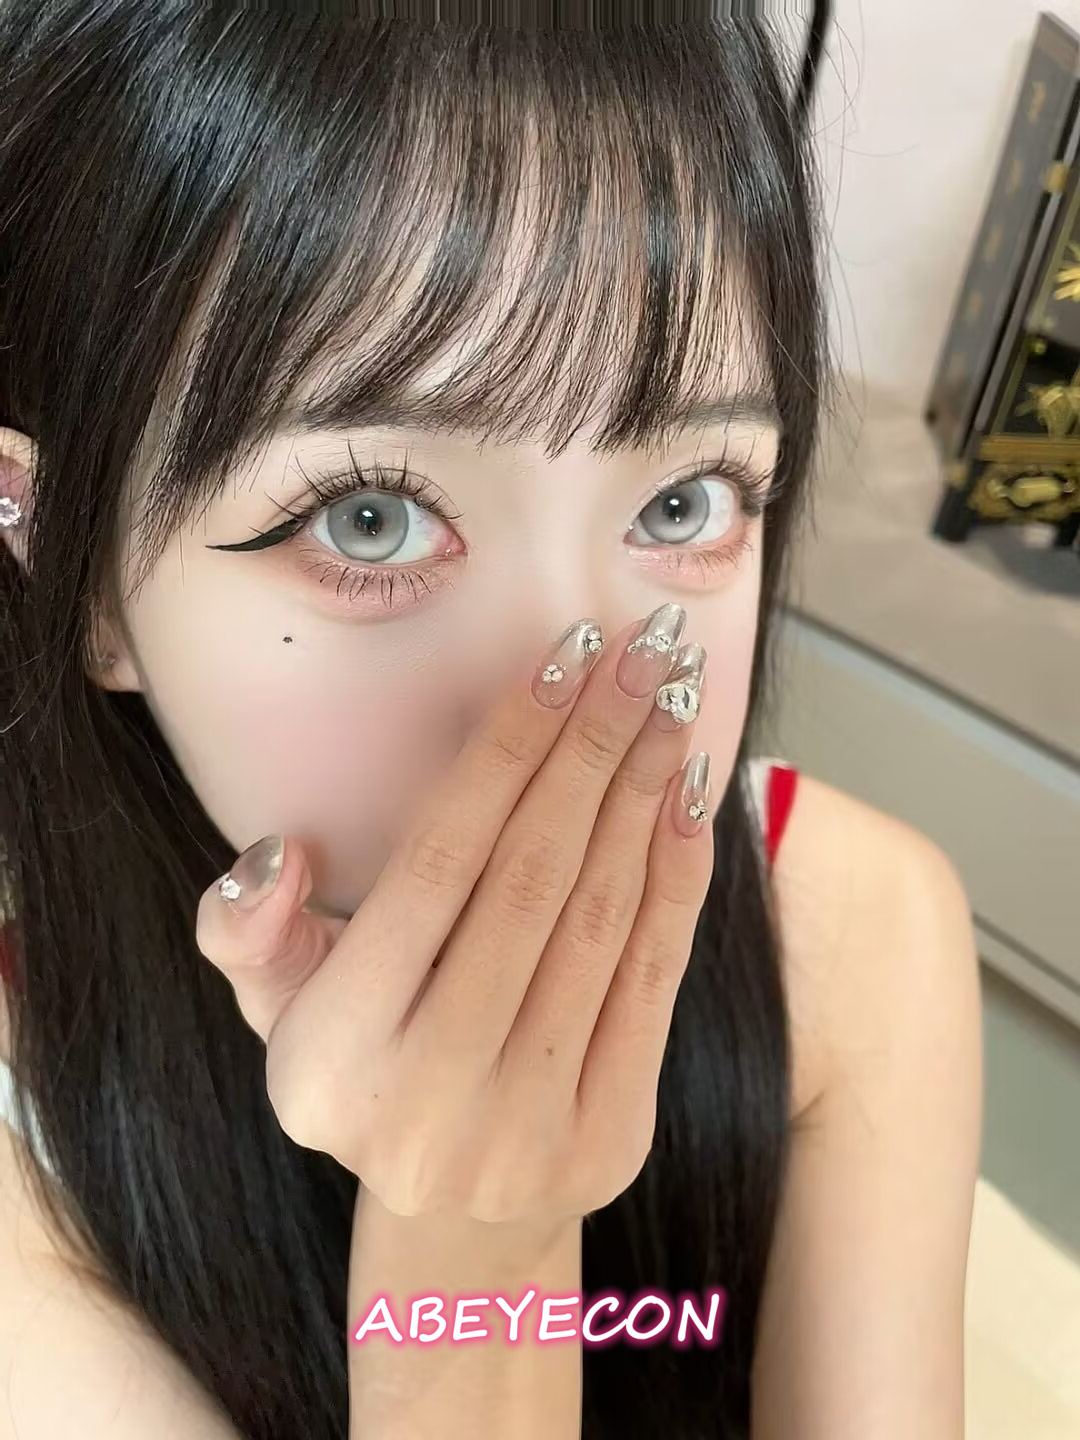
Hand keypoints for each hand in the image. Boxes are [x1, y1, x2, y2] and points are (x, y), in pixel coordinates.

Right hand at [195, 604, 714, 1225]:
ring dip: (643, 794)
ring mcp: (528, 1122)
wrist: (453, 1226)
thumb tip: (280, 855)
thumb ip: (248, 932)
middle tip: (645, 651)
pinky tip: (690, 796)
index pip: (441, 863)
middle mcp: (431, 1089)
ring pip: (600, 919)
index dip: (508, 751)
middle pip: (532, 878)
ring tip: (673, 701)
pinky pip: (652, 980)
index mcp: (337, 1047)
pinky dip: (677, 879)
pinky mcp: (610, 1136)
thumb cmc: (364, 1076)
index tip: (563, 659)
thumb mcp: (274, 1012)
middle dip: (592, 747)